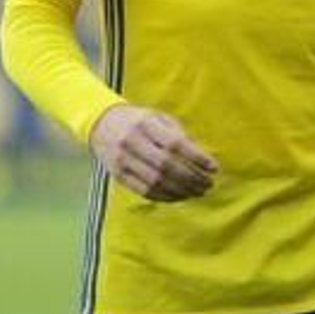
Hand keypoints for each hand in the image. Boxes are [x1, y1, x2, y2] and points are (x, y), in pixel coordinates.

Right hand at [89, 104, 218, 201]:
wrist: (101, 124)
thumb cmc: (137, 120)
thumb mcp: (157, 117)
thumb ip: (177, 134)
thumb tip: (201, 158)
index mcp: (146, 124)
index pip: (175, 144)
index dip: (197, 158)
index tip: (213, 167)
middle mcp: (133, 142)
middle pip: (167, 166)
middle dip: (191, 178)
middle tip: (208, 184)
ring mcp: (123, 161)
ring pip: (156, 182)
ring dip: (181, 190)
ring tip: (197, 192)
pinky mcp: (118, 176)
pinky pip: (145, 191)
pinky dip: (165, 196)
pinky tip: (179, 195)